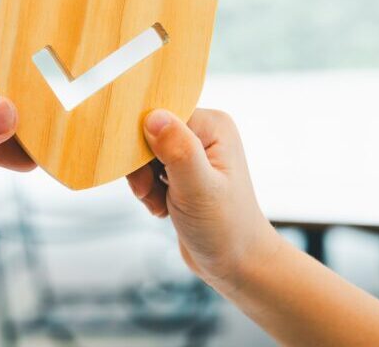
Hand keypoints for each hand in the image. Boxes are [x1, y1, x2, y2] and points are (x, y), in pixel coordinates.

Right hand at [126, 109, 279, 288]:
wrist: (237, 264)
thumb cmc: (226, 229)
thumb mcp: (198, 188)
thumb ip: (178, 150)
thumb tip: (153, 116)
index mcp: (213, 125)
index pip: (160, 114)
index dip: (143, 142)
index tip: (145, 175)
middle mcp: (204, 132)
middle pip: (148, 133)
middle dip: (141, 166)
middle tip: (150, 193)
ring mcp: (193, 152)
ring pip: (145, 154)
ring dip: (144, 182)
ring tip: (161, 204)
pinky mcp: (183, 172)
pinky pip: (149, 170)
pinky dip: (149, 191)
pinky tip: (163, 208)